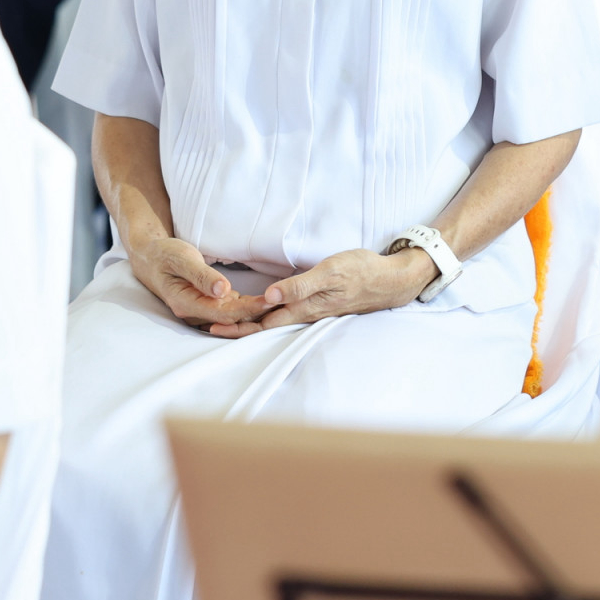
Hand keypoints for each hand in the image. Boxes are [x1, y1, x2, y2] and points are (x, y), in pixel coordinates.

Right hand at [126, 232, 268, 331]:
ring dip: (254, 311)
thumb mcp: (182, 259)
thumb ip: (202, 276)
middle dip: (257, 313)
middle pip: (231, 319)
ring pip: (232, 316)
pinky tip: (266, 301)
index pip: (224, 313)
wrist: (150, 258)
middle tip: (284, 304)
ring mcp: (201, 310)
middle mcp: (194, 312)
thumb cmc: (165, 255)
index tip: (270, 300)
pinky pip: (230, 308)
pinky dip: (247, 305)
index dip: (248, 309)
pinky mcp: (207, 303)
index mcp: (187, 304)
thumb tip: (223, 291)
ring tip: (281, 304)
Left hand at [206, 247, 437, 336]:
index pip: (262, 322)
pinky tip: (262, 312)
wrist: (391, 280)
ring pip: (274, 322)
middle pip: (264, 326)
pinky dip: (268, 316)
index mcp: (303, 308)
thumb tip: (268, 298)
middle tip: (208, 327)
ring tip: (227, 322)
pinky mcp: (318, 305)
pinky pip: (287, 315)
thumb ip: (300, 285)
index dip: (237, 325)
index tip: (212, 325)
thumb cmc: (361, 271)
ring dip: (250, 324)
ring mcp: (312, 311)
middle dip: (237, 328)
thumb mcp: (331, 272)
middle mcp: (304, 314)